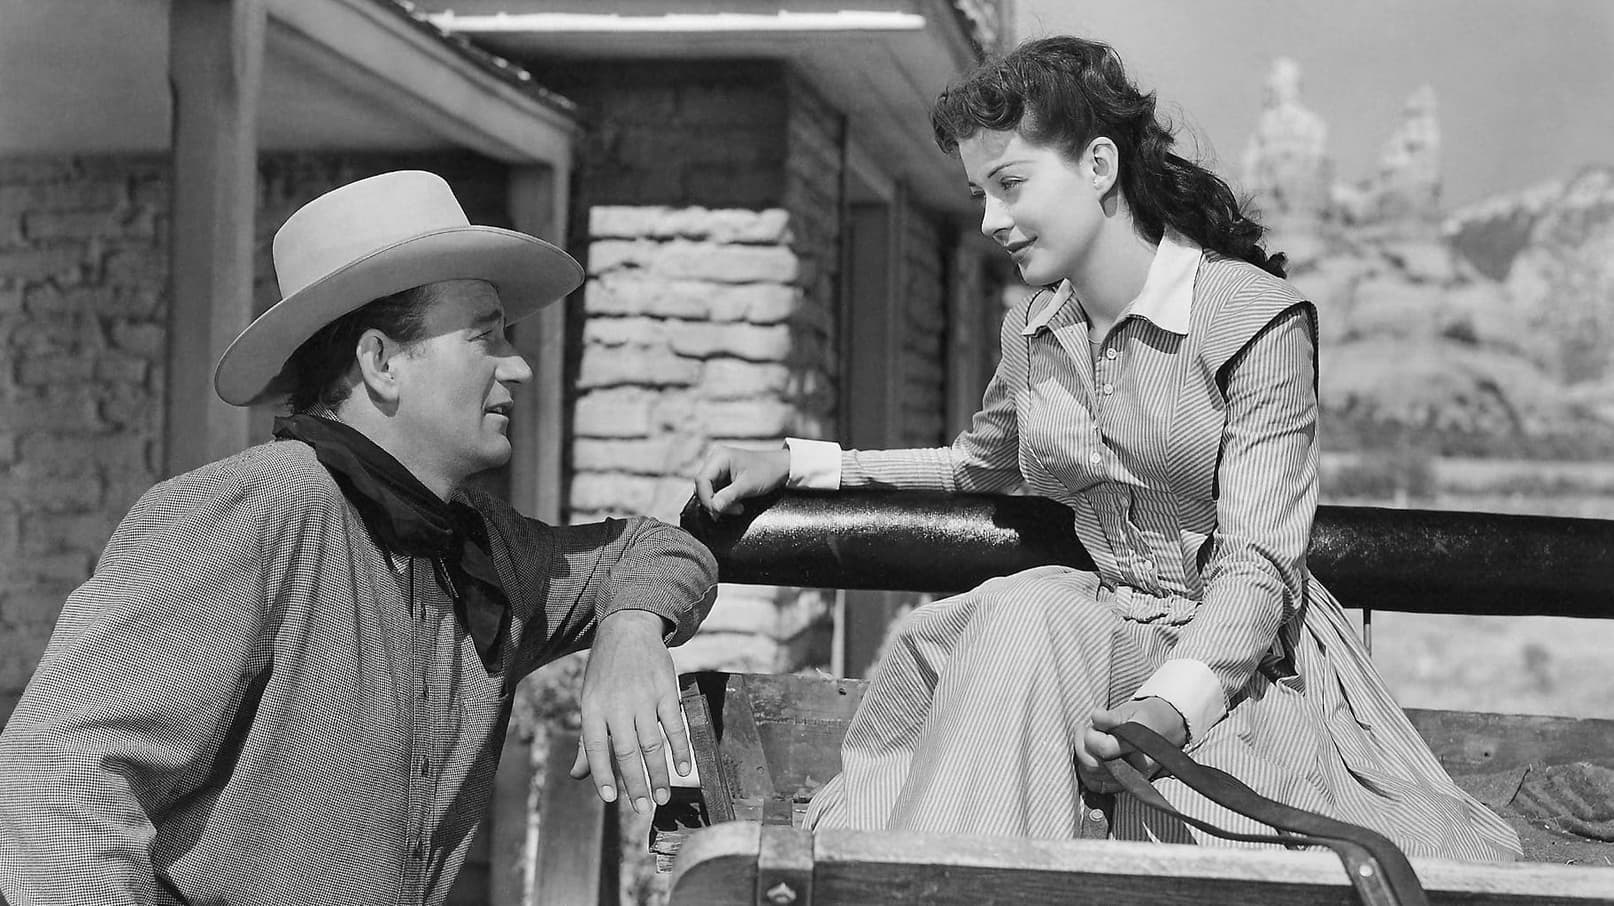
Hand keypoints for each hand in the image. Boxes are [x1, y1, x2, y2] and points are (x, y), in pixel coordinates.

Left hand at [568, 610, 690, 812]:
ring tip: (662, 797)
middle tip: (642, 808)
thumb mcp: (589, 702)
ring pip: (652, 743)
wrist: (628, 629)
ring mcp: (643, 696)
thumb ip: (587, 742)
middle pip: (626, 751)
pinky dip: (680, 749)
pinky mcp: (666, 690)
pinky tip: (684, 769)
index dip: (602, 774)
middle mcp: (617, 704)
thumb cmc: (605, 673)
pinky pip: (675, 725)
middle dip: (634, 783)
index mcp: (592, 708)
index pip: (594, 747)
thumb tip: (577, 776)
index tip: (611, 799)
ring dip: (658, 773)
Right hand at [693, 446, 789, 517]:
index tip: (717, 512)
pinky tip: (736, 504)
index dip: (706, 498)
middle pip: (703, 486)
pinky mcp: (722, 476)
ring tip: (738, 507)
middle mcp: (715, 460)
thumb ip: (728, 497)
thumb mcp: (747, 486)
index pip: (701, 480)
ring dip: (721, 503)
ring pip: (709, 491)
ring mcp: (718, 468)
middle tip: (733, 510)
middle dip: (715, 502)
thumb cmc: (767, 472)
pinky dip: (724, 501)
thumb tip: (713, 508)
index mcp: (719, 457)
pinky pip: (716, 491)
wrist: (780, 468)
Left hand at [1075, 697, 1187, 793]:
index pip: (1104, 749)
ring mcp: (1129, 780)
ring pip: (1092, 776)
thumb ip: (1112, 716)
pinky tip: (1090, 755)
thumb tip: (1096, 716)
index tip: (1092, 723)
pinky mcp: (1122, 786)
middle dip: (1083, 745)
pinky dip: (1087, 772)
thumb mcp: (1131, 710)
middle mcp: (1135, 769)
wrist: (1166, 729)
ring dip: (1084, 756)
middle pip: (1094, 765)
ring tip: (1089, 740)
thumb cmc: (1145, 718)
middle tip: (1085, 729)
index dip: (1091, 735)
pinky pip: (1097, 785)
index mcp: (1139, 748)